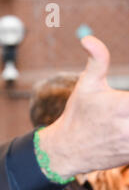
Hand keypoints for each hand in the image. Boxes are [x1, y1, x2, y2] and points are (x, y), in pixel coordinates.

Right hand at [39, 36, 128, 178]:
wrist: (67, 151)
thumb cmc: (77, 115)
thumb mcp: (85, 86)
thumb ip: (97, 60)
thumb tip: (87, 38)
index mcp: (121, 106)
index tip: (126, 98)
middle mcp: (127, 126)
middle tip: (125, 107)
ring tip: (124, 115)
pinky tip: (123, 129)